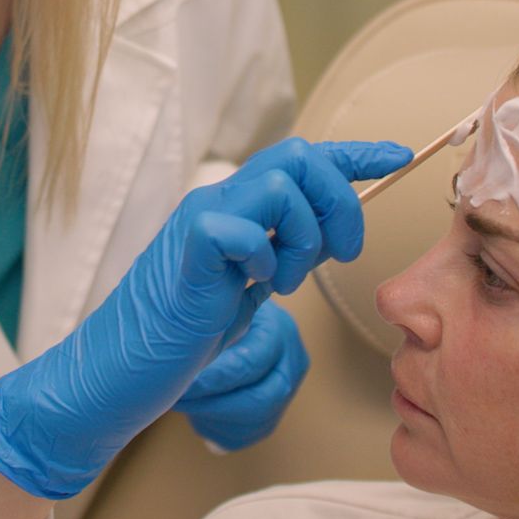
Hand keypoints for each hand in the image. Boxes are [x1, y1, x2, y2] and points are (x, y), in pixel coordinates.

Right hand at [0, 138, 411, 498]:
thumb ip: (276, 251)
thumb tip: (321, 235)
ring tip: (282, 283)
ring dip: (302, 238)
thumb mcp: (244, 283)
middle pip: (300, 157)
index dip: (355, 153)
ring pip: (280, 187)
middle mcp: (220, 200)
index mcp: (236, 205)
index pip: (302, 159)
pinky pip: (240, 228)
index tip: (398, 156)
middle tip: (339, 252)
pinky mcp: (189, 251)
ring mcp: (202, 220)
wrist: (120, 366)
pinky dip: (261, 257)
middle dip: (340, 200)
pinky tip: (251, 287)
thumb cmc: (182, 329)